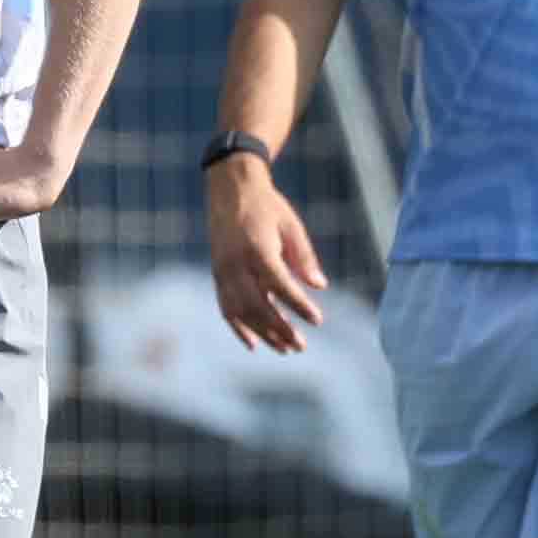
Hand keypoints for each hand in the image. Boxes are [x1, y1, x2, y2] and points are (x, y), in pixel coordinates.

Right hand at [205, 155, 324, 353]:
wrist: (230, 189)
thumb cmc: (267, 206)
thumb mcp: (291, 226)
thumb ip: (304, 258)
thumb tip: (320, 286)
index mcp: (257, 248)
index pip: (279, 285)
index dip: (298, 305)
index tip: (317, 321)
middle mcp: (236, 263)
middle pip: (257, 305)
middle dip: (279, 329)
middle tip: (300, 345)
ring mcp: (223, 271)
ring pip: (241, 311)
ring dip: (262, 333)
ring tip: (284, 349)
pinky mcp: (217, 274)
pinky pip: (225, 307)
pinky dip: (238, 328)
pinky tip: (254, 344)